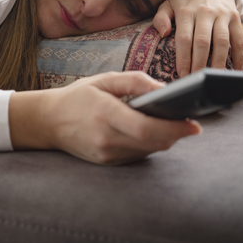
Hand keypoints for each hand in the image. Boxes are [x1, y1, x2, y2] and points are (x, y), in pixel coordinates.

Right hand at [9, 72, 201, 165]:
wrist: (48, 122)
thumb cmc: (78, 97)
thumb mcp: (105, 80)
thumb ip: (135, 81)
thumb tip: (164, 89)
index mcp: (105, 114)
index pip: (146, 128)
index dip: (174, 128)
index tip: (194, 124)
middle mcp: (106, 139)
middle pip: (153, 142)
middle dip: (176, 134)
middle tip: (191, 123)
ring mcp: (106, 154)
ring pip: (149, 150)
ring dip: (164, 138)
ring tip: (173, 123)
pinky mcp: (108, 162)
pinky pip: (138, 154)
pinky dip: (149, 143)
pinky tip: (151, 131)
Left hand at [152, 0, 242, 77]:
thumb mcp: (168, 3)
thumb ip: (160, 18)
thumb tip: (162, 34)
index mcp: (186, 11)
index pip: (184, 38)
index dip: (184, 58)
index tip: (182, 74)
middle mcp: (204, 12)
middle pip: (202, 42)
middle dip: (199, 64)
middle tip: (196, 81)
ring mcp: (222, 14)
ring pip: (221, 42)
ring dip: (218, 62)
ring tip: (214, 79)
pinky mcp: (235, 17)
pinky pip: (239, 38)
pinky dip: (239, 55)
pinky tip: (236, 69)